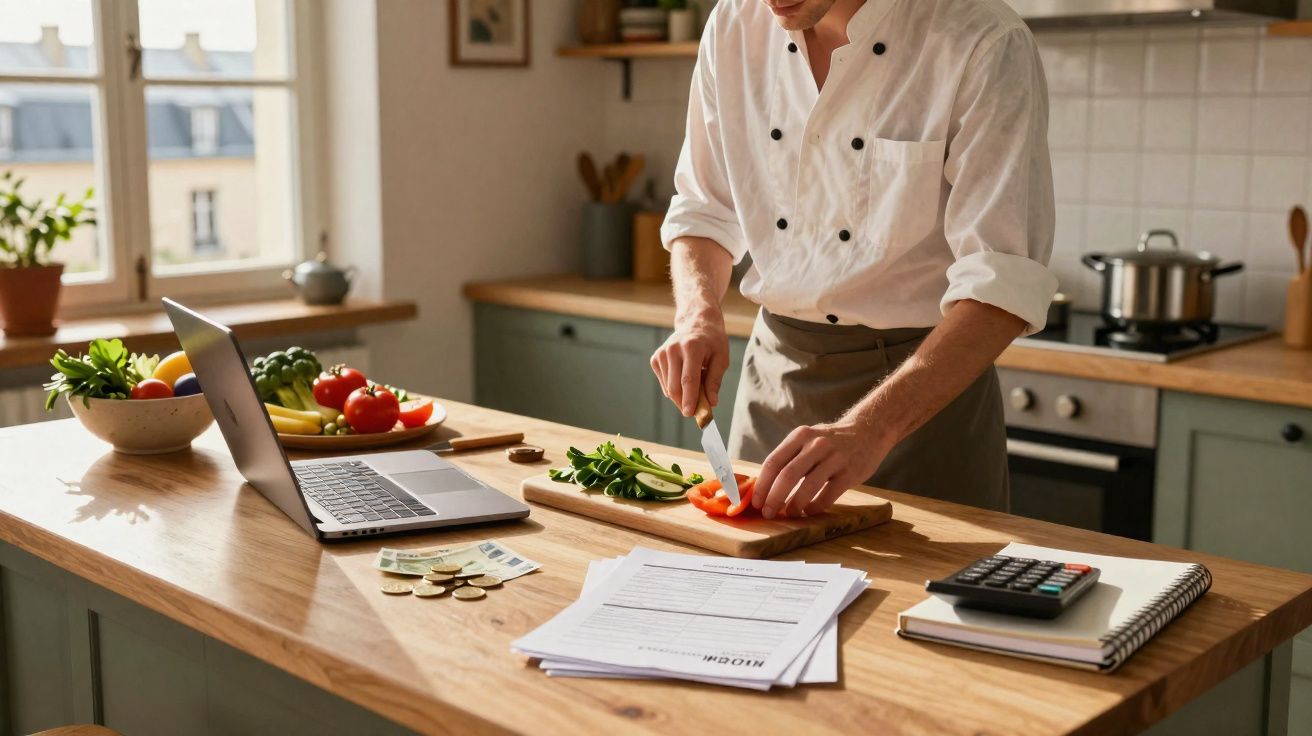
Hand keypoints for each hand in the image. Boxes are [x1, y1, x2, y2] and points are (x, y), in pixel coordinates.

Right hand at [651, 309, 729, 415]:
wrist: (696, 322)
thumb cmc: (712, 342)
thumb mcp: (721, 358)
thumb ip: (715, 381)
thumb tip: (711, 402)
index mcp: (692, 347)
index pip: (688, 379)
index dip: (689, 399)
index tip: (690, 414)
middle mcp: (673, 349)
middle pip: (675, 387)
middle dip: (684, 403)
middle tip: (696, 411)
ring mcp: (662, 353)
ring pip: (668, 388)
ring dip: (681, 395)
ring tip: (695, 384)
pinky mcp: (655, 358)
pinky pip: (664, 383)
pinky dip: (674, 388)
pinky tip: (683, 377)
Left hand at [752, 420, 893, 518]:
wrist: (870, 430)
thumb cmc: (832, 441)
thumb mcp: (808, 439)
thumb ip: (790, 457)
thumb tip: (764, 487)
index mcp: (800, 435)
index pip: (773, 462)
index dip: (762, 485)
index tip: (755, 502)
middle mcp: (816, 444)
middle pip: (787, 476)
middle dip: (773, 498)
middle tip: (768, 513)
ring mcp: (835, 458)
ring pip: (807, 487)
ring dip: (794, 505)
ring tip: (789, 513)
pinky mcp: (850, 472)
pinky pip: (828, 495)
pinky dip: (814, 507)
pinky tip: (809, 511)